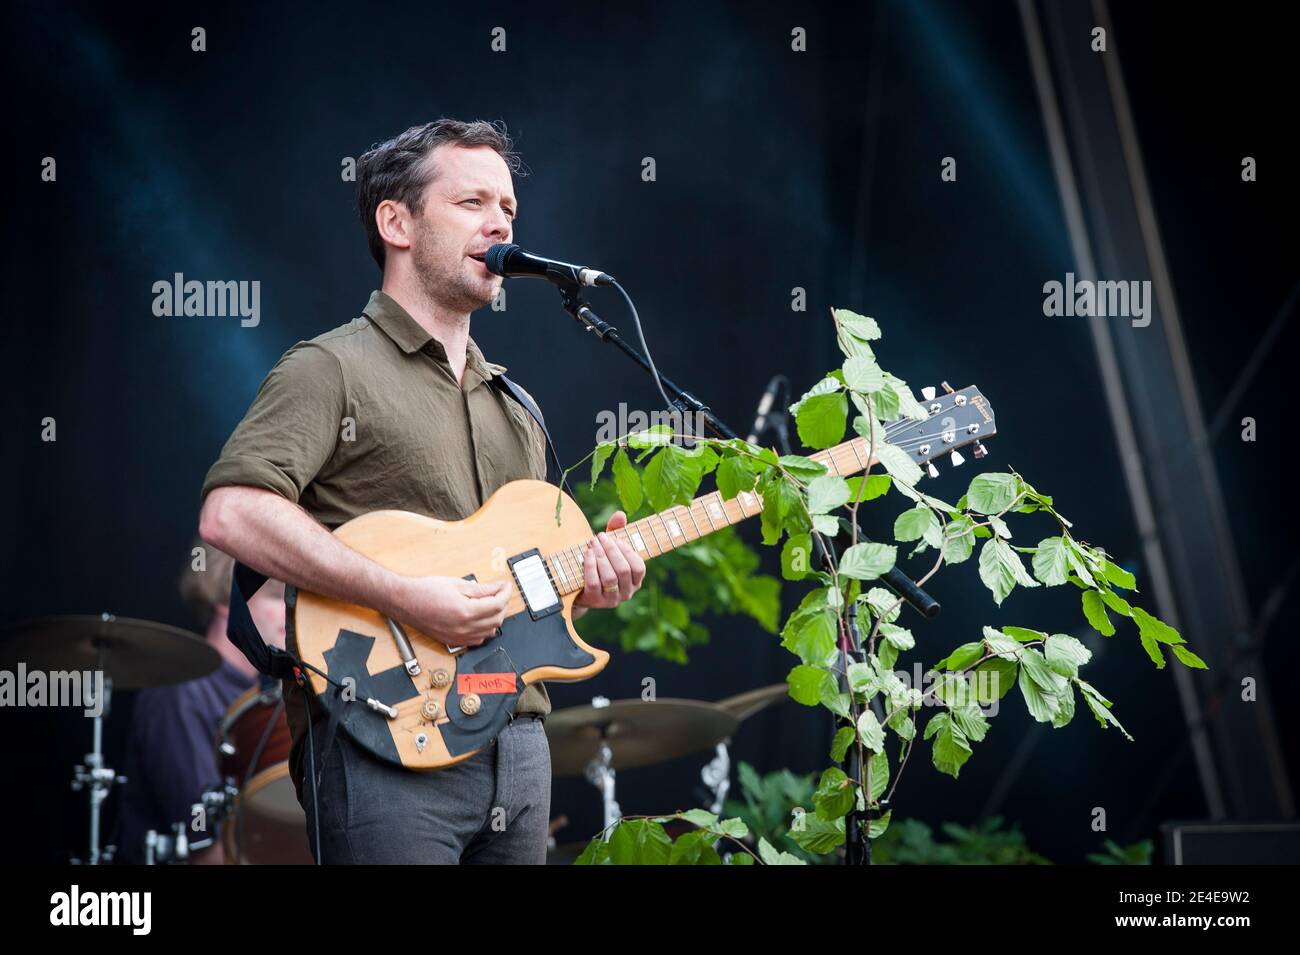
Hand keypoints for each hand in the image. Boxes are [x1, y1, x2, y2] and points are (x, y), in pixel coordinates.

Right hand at [393, 576, 510, 647]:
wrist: (404, 602)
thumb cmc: (424, 592)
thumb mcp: (456, 584)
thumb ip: (481, 589)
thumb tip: (497, 588)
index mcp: (465, 612)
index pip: (497, 604)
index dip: (505, 593)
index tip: (506, 586)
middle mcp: (463, 628)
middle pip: (497, 620)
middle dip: (502, 604)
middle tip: (500, 592)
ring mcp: (458, 637)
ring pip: (489, 632)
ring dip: (494, 618)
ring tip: (490, 603)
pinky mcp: (453, 641)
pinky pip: (477, 640)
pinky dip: (484, 629)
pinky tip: (480, 618)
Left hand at [573, 511, 646, 617]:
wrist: (579, 585)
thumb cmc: (600, 562)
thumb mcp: (610, 547)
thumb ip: (617, 530)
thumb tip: (620, 515)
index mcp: (635, 581)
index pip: (638, 567)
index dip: (627, 551)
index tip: (615, 538)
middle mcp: (627, 593)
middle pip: (623, 570)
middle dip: (611, 550)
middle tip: (600, 537)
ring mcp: (611, 599)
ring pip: (610, 577)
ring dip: (600, 557)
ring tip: (592, 543)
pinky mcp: (595, 601)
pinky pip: (594, 583)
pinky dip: (590, 566)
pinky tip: (587, 554)